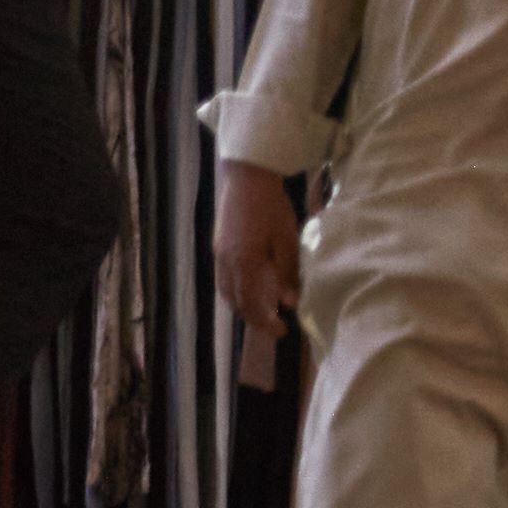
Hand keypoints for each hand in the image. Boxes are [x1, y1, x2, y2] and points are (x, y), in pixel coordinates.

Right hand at [213, 162, 300, 350]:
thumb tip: (290, 302)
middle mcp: (226, 263)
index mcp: (244, 263)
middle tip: (274, 324)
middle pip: (236, 303)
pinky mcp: (218, 246)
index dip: (266, 322)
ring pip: (226, 292)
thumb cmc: (272, 206)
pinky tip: (250, 288)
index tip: (282, 331)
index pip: (252, 305)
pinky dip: (236, 291)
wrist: (247, 177)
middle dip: (254, 318)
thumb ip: (287, 272)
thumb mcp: (287, 239)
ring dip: (243, 306)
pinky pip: (223, 279)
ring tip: (263, 311)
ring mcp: (219, 254)